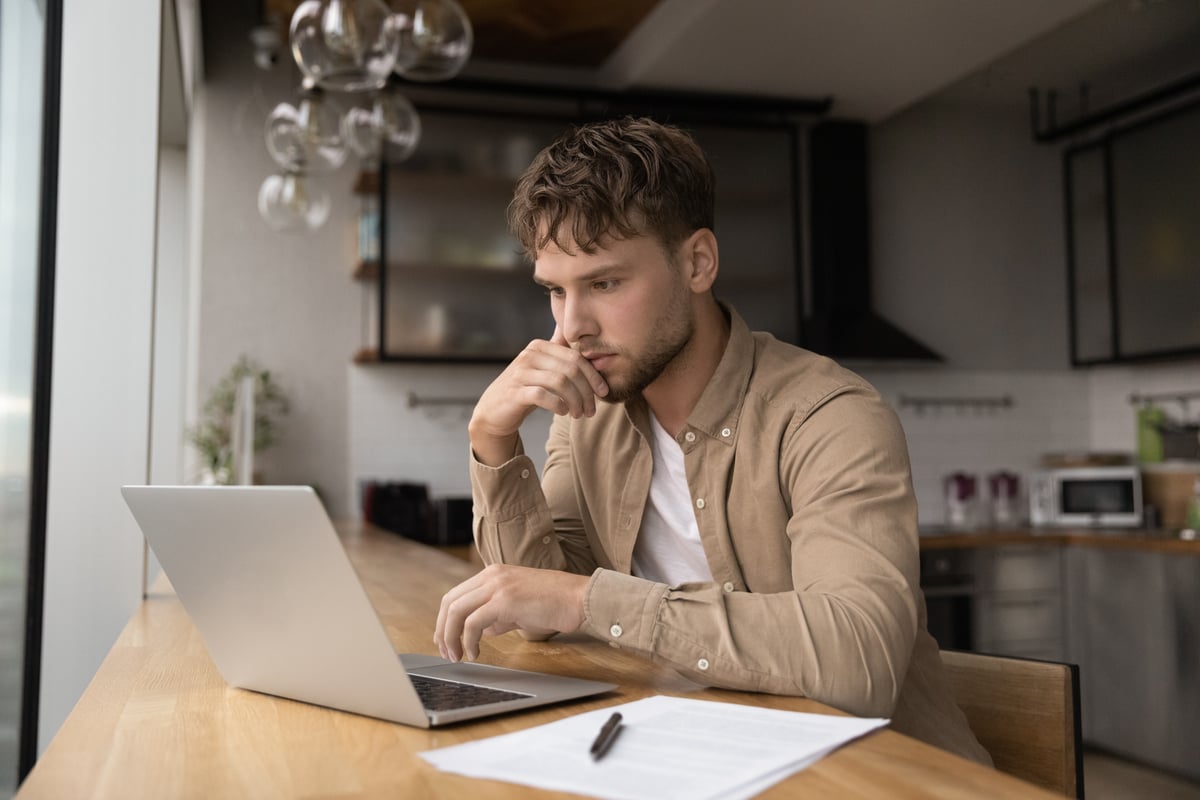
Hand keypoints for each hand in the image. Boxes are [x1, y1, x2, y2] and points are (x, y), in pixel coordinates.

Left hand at [434, 564, 588, 661]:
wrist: (579, 598)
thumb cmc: (554, 603)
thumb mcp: (519, 607)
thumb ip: (498, 616)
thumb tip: (481, 631)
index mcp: (493, 574)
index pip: (456, 595)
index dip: (445, 620)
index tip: (446, 641)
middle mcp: (491, 575)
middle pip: (449, 601)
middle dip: (442, 630)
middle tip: (446, 653)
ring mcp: (497, 585)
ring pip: (456, 611)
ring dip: (451, 637)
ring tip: (458, 656)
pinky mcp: (505, 600)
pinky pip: (473, 622)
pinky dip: (468, 641)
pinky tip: (475, 653)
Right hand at [468, 327, 607, 465]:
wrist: (495, 409)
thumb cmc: (525, 388)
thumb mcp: (543, 368)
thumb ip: (560, 354)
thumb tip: (584, 338)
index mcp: (540, 346)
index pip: (576, 357)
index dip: (593, 375)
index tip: (603, 392)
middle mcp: (529, 355)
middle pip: (571, 369)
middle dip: (587, 391)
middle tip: (591, 409)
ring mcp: (520, 373)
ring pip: (561, 382)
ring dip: (576, 401)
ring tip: (579, 414)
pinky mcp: (514, 392)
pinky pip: (544, 396)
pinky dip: (559, 405)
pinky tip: (564, 412)